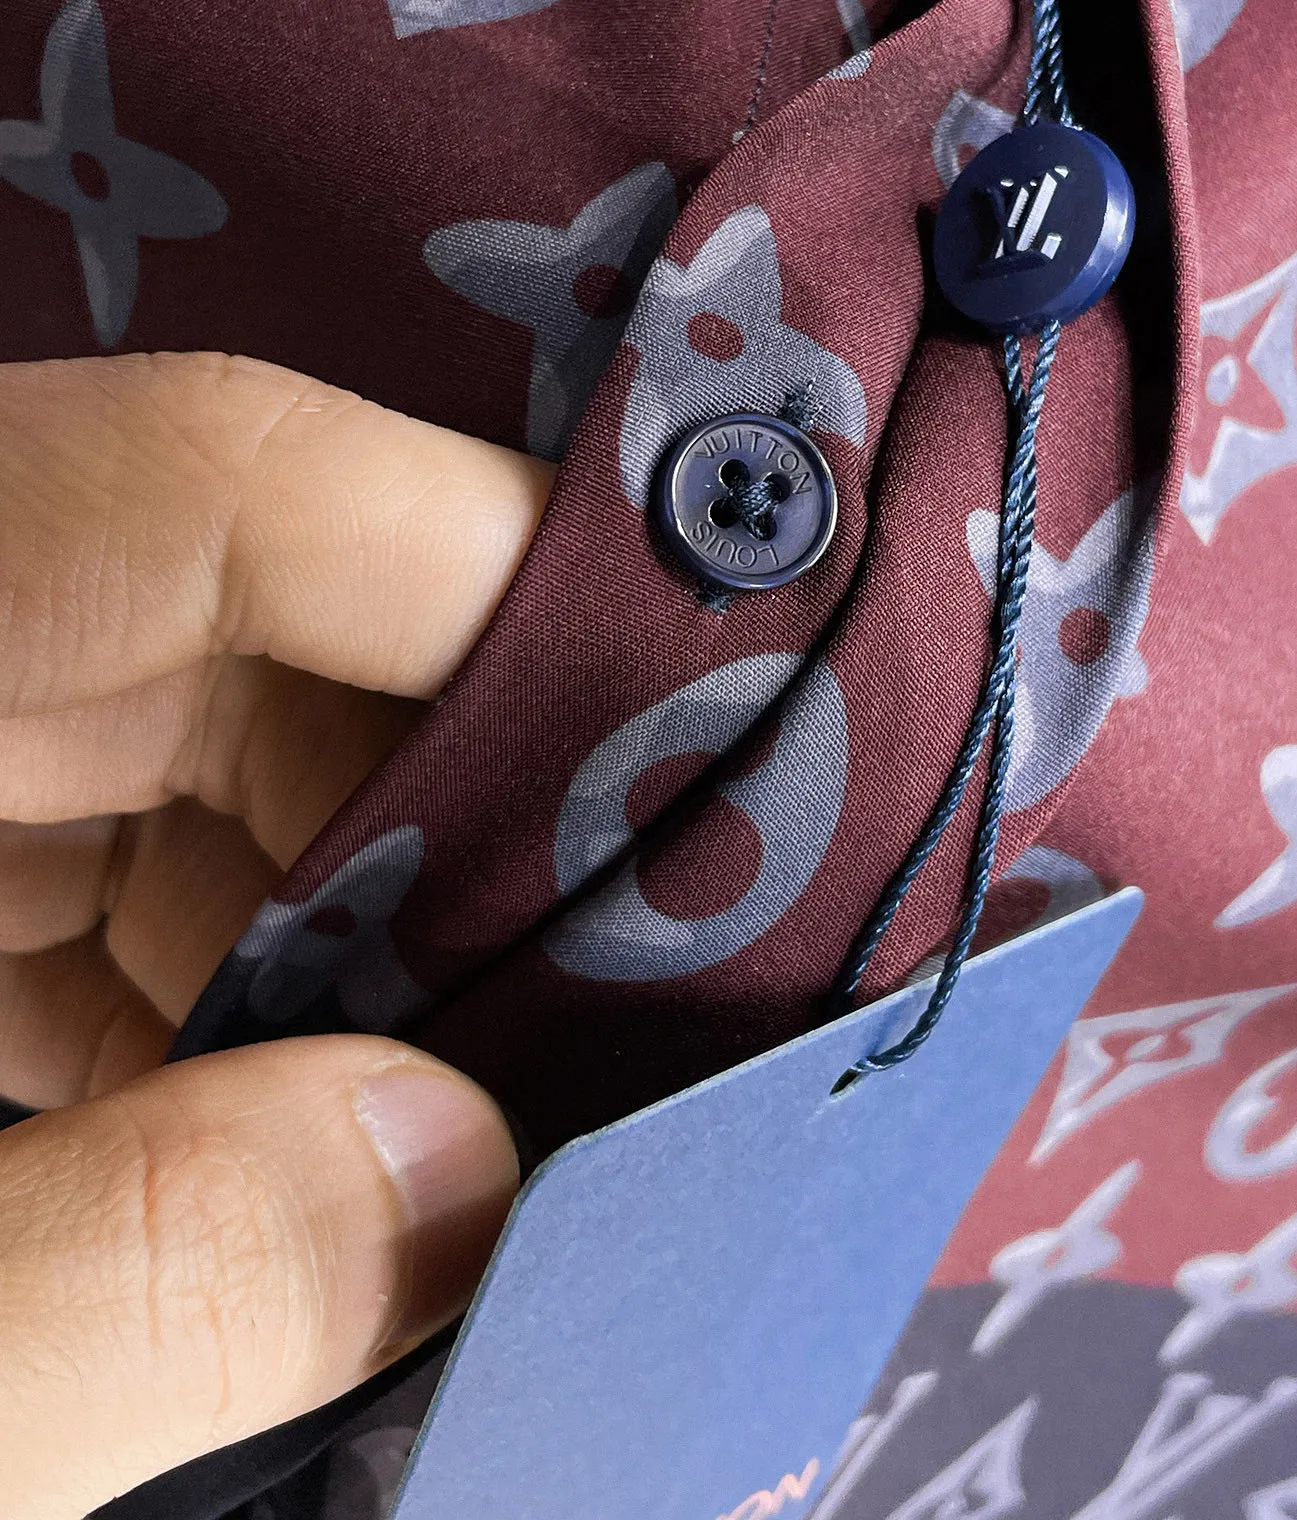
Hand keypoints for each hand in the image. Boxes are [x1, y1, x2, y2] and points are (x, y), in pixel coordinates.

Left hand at [0, 352, 551, 1516]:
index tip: (703, 708)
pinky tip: (323, 1137)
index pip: (206, 485)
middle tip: (652, 970)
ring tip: (508, 1089)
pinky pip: (114, 876)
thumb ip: (125, 1289)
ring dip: (368, 918)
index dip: (483, 562)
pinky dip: (242, 994)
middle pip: (246, 623)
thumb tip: (460, 1180)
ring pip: (201, 758)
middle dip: (469, 796)